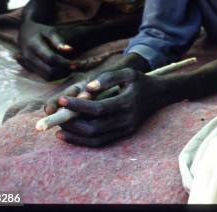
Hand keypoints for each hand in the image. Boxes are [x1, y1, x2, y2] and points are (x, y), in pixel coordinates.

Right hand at [18, 19, 77, 80]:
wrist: (24, 32)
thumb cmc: (40, 30)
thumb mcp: (49, 31)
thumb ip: (58, 40)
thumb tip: (70, 50)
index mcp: (34, 46)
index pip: (51, 58)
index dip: (64, 63)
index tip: (76, 64)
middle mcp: (29, 57)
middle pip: (49, 70)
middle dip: (64, 71)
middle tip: (75, 67)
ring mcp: (29, 64)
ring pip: (47, 76)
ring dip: (61, 75)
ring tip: (71, 68)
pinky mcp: (31, 69)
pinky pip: (44, 77)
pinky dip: (56, 76)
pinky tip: (64, 70)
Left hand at [51, 68, 165, 146]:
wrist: (159, 95)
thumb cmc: (140, 82)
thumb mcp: (127, 73)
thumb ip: (107, 78)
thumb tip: (87, 88)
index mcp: (127, 102)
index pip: (97, 109)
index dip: (78, 106)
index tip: (62, 100)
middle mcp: (126, 119)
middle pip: (93, 127)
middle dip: (72, 122)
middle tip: (57, 114)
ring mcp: (125, 129)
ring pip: (95, 138)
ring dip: (74, 134)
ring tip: (59, 126)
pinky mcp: (123, 135)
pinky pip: (100, 142)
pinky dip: (82, 141)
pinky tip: (68, 134)